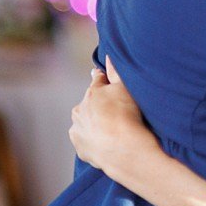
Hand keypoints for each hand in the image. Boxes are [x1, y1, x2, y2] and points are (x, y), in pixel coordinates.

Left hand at [69, 59, 161, 180]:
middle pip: (89, 104)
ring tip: (112, 131)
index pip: (97, 82)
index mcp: (91, 93)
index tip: (109, 85)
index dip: (105, 82)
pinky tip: (107, 143)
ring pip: (85, 123)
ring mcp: (78, 131)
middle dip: (99, 106)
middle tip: (116, 113)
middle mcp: (79, 111)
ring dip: (94, 124)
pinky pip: (86, 142)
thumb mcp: (126, 88)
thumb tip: (107, 56)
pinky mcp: (80, 149)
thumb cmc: (127, 115)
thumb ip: (115, 72)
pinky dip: (94, 141)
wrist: (124, 149)